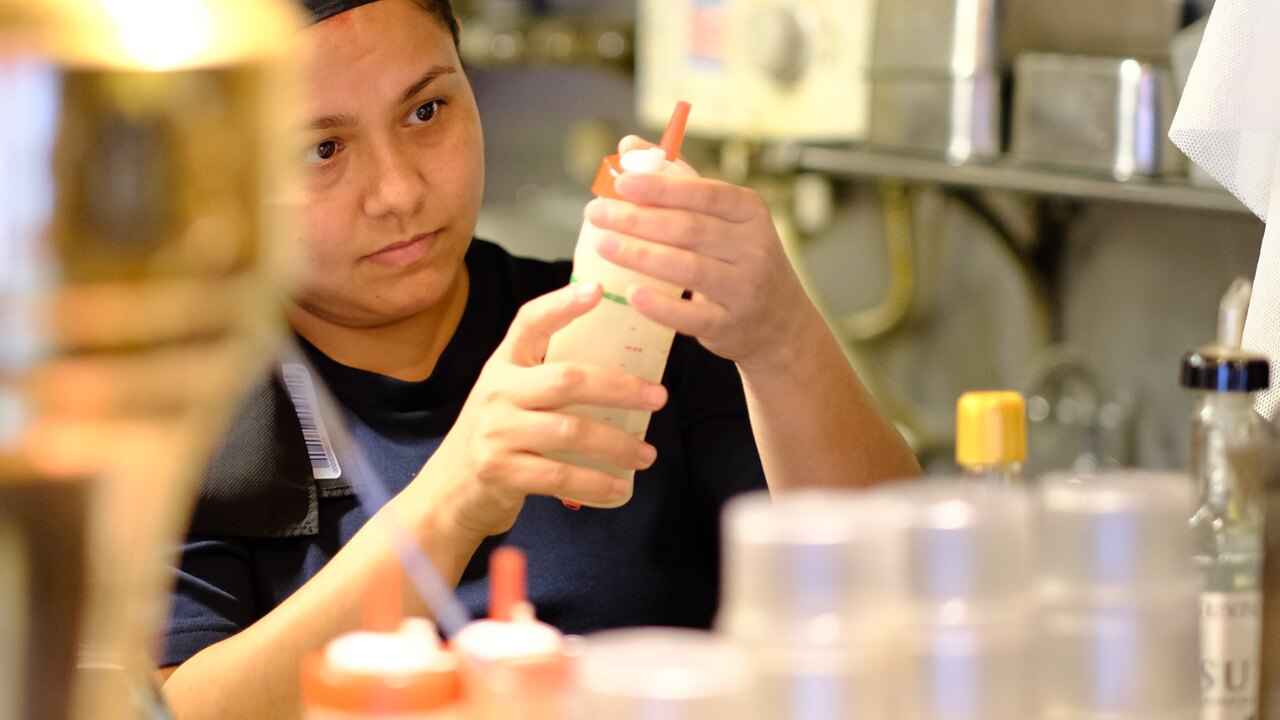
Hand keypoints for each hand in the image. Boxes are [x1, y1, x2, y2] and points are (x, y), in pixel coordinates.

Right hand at [416, 281, 666, 539]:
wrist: (449, 490)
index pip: (530, 322)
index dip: (562, 304)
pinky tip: (619, 487)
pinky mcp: (500, 471)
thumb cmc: (497, 435)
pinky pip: (560, 477)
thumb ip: (548, 378)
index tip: (598, 290)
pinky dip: (596, 483)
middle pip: (567, 380)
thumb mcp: (511, 395)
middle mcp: (497, 391)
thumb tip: (625, 371)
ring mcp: (496, 432)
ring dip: (617, 444)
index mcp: (503, 364)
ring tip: (647, 454)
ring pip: (571, 431)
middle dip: (619, 388)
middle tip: (658, 397)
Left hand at [585, 135, 819, 370]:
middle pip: (689, 229)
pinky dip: (660, 306)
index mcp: (748, 212)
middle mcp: (753, 247)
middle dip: (638, 219)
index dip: (660, 187)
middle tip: (596, 213)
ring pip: (688, 269)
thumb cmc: (739, 259)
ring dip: (641, 255)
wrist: (779, 322)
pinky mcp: (730, 325)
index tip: (620, 182)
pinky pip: (691, 315)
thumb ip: (678, 182)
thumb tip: (628, 147)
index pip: (703, 193)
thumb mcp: (724, 218)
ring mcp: (744, 289)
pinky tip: (631, 294)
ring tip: (602, 245)